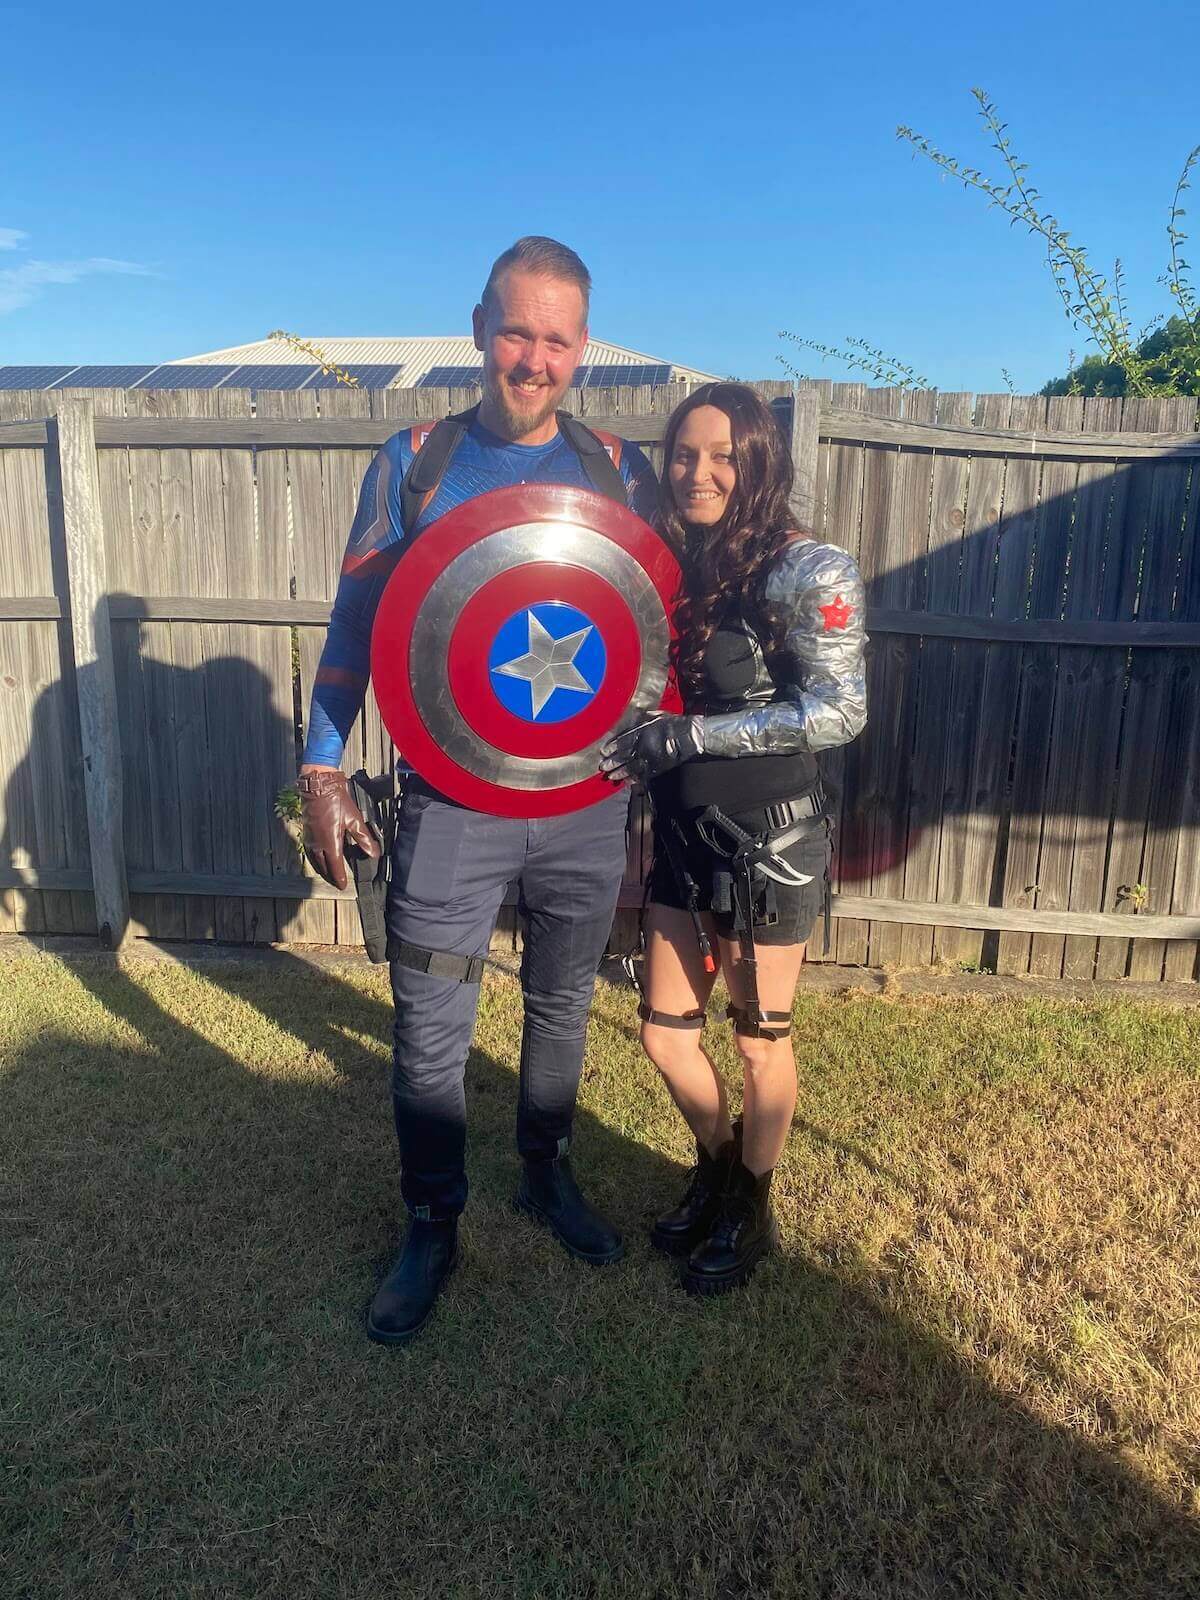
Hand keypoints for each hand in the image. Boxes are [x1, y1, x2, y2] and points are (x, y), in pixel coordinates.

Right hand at [297, 768, 380, 889]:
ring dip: (322, 869)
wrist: (319, 786)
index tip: (343, 886)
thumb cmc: (337, 801)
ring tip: (329, 874)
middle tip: (337, 883)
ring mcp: (310, 838)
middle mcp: (318, 843)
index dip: (340, 877)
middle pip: (323, 866)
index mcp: (330, 842)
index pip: (335, 866)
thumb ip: (364, 838)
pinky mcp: (306, 832)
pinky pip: (310, 851)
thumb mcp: (354, 819)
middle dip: (331, 876)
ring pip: (315, 860)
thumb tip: (374, 853)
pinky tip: (319, 858)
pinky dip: (315, 859)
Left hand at [598, 715, 703, 783]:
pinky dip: (634, 778)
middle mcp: (644, 746)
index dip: (613, 747)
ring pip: (631, 767)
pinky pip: (643, 774)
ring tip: (611, 776)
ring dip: (620, 772)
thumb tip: (625, 722)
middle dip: (613, 762)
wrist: (690, 736)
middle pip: (625, 756)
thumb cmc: (671, 724)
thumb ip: (638, 721)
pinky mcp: (658, 767)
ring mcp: (651, 758)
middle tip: (602, 767)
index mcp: (642, 732)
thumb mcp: (654, 716)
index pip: (623, 740)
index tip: (604, 751)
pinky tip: (626, 781)